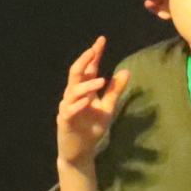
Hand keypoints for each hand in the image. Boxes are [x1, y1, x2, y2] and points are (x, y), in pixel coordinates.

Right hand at [55, 38, 130, 167]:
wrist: (81, 150)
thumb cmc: (92, 128)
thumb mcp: (108, 107)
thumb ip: (115, 91)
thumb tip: (125, 71)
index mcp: (85, 91)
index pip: (88, 69)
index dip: (94, 55)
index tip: (101, 40)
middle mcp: (74, 96)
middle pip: (76, 74)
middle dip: (84, 61)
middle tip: (93, 49)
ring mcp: (67, 108)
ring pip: (72, 91)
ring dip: (86, 85)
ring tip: (101, 80)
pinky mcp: (65, 121)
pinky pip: (69, 111)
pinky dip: (77, 105)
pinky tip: (86, 102)